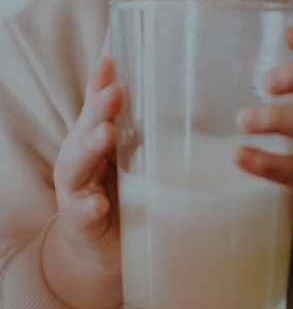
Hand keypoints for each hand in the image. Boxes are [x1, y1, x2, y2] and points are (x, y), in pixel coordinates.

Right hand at [44, 59, 132, 308]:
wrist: (99, 247)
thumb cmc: (120, 195)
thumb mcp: (135, 163)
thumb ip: (155, 136)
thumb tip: (197, 108)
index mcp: (96, 141)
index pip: (98, 108)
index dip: (101, 84)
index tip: (110, 60)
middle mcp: (82, 160)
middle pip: (86, 129)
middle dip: (99, 110)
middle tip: (116, 93)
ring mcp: (78, 189)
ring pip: (78, 165)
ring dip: (90, 148)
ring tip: (105, 135)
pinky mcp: (82, 220)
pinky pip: (84, 213)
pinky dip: (90, 207)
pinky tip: (100, 204)